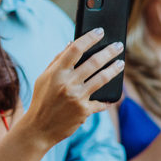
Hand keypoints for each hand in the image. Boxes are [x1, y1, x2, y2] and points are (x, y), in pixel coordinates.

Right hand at [25, 30, 123, 145]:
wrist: (39, 128)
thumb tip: (71, 43)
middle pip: (94, 62)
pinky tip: (113, 95)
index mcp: (56, 72)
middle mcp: (67, 83)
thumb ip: (58, 60)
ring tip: (121, 63)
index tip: (100, 31)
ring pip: (102, 78)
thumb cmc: (42, 100)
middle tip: (118, 46)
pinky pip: (101, 102)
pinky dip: (107, 98)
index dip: (89, 38)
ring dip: (114, 69)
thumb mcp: (44, 78)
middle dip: (109, 51)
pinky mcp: (84, 111)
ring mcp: (77, 97)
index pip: (75, 49)